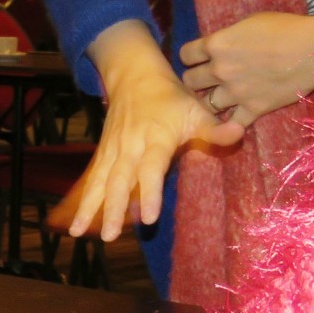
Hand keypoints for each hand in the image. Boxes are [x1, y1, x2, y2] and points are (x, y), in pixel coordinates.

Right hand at [69, 21, 242, 240]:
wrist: (134, 76)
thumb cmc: (171, 98)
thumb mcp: (196, 110)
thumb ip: (214, 130)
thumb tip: (240, 132)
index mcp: (155, 137)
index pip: (151, 168)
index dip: (149, 192)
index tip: (148, 218)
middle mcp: (130, 146)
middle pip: (118, 180)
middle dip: (112, 208)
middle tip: (109, 236)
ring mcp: (112, 150)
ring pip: (99, 181)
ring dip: (88, 207)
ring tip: (76, 232)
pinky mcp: (103, 153)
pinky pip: (91, 179)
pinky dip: (80, 199)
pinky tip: (73, 222)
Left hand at [178, 11, 313, 128]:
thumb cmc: (286, 28)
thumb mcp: (248, 23)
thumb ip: (227, 38)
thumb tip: (218, 46)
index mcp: (217, 44)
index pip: (186, 54)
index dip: (191, 57)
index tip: (198, 58)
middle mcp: (220, 69)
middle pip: (190, 81)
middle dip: (196, 80)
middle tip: (206, 80)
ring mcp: (236, 91)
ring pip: (207, 104)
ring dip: (211, 100)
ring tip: (221, 97)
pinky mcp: (254, 108)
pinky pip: (233, 122)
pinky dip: (232, 121)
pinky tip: (235, 116)